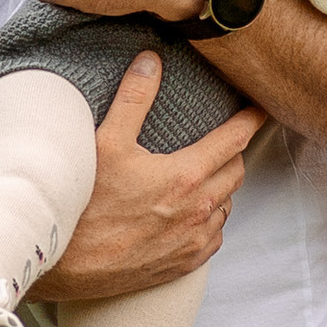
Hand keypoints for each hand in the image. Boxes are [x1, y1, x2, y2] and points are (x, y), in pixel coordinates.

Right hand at [31, 54, 263, 302]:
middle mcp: (198, 210)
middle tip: (224, 139)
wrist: (66, 264)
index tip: (260, 108)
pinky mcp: (184, 264)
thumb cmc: (84, 204)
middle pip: (236, 172)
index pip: (235, 139)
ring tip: (206, 174)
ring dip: (222, 187)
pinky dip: (211, 220)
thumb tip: (150, 61)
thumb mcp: (105, 142)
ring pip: (227, 205)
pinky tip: (194, 212)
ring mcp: (194, 240)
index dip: (251, 119)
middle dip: (234, 151)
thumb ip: (133, 98)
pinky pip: (214, 237)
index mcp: (186, 176)